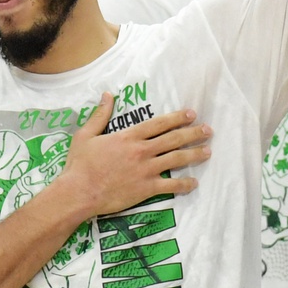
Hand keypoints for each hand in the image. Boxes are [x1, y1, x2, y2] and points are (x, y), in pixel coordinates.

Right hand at [58, 93, 210, 216]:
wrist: (79, 192)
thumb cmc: (79, 165)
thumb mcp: (85, 135)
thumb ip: (100, 115)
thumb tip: (107, 95)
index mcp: (129, 136)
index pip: (159, 124)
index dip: (177, 118)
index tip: (191, 114)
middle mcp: (141, 151)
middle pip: (173, 139)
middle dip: (193, 133)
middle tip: (208, 130)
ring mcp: (146, 170)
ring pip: (177, 159)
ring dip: (195, 154)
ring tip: (208, 151)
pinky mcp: (146, 188)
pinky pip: (171, 186)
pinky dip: (184, 184)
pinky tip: (194, 183)